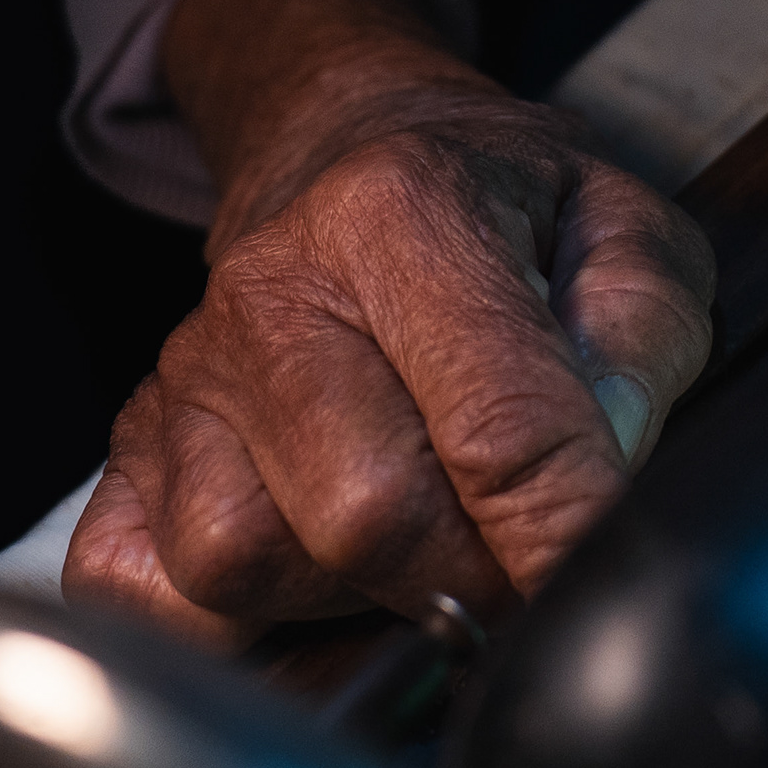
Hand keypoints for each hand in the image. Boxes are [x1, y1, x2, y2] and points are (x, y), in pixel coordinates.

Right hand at [64, 0, 715, 644]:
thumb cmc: (496, 210)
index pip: (496, 433)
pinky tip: (308, 558)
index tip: (600, 590)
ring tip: (412, 531)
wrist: (347, 152)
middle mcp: (271, 290)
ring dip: (351, 595)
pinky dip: (232, 615)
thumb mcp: (622, 232)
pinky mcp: (129, 447)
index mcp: (401, 210)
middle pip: (368, 520)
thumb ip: (639, 347)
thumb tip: (595, 486)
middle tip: (513, 548)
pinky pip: (150, 589)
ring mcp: (185, 373)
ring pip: (248, 567)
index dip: (563, 540)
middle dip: (470, 576)